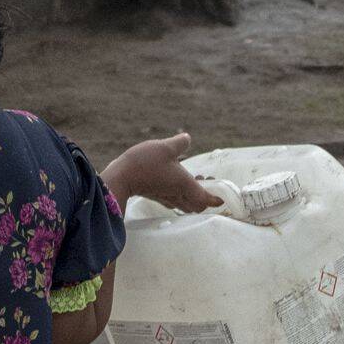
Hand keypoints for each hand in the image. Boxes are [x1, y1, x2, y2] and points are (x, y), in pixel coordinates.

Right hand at [104, 133, 219, 213]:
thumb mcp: (166, 147)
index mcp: (185, 185)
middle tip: (207, 182)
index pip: (206, 199)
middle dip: (205, 197)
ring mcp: (166, 197)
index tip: (222, 196)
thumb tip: (187, 138)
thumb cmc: (145, 163)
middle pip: (197, 206)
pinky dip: (180, 193)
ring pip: (185, 203)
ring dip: (192, 195)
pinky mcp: (155, 195)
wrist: (120, 177)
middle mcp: (178, 195)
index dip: (216, 199)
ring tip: (193, 179)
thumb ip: (179, 143)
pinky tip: (176, 181)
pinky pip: (174, 199)